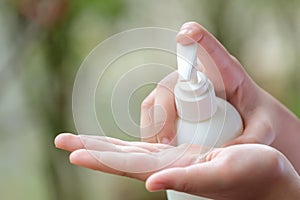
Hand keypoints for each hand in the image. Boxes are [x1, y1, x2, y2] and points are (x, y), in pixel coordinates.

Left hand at [54, 133, 299, 199]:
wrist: (266, 176)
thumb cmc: (251, 174)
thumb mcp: (220, 173)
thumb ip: (188, 178)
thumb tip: (150, 184)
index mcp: (171, 172)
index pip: (126, 165)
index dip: (99, 158)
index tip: (72, 151)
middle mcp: (166, 168)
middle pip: (120, 158)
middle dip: (90, 149)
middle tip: (62, 141)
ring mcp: (172, 161)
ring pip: (129, 152)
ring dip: (103, 145)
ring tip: (79, 141)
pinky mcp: (181, 154)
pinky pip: (148, 147)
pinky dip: (127, 144)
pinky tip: (115, 144)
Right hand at [140, 22, 299, 172]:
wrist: (247, 121)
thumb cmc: (257, 119)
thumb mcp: (263, 128)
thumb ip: (253, 138)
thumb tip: (227, 151)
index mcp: (224, 73)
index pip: (211, 52)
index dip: (198, 39)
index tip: (187, 32)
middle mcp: (196, 77)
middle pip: (169, 85)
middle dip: (165, 112)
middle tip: (170, 142)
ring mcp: (180, 90)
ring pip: (155, 101)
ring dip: (154, 125)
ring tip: (165, 150)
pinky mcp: (171, 104)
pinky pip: (152, 114)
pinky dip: (153, 131)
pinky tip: (160, 149)